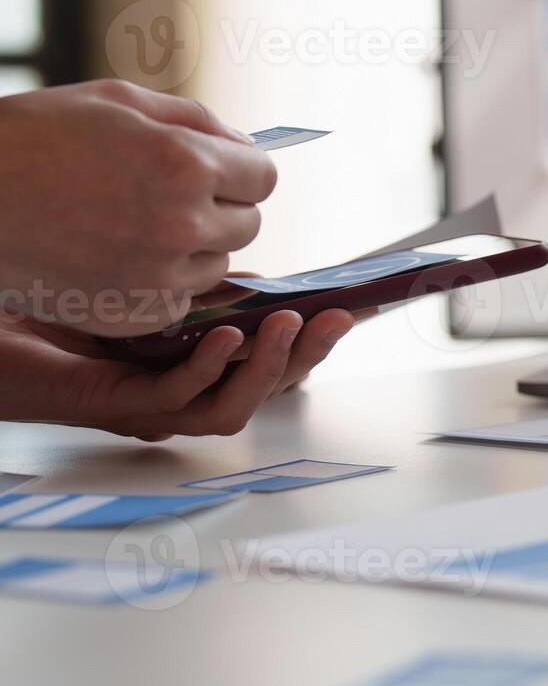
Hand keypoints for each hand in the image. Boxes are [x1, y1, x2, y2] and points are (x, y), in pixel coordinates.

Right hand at [0, 80, 275, 335]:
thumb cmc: (34, 138)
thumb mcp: (118, 103)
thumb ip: (197, 122)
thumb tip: (247, 147)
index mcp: (188, 164)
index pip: (263, 178)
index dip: (237, 172)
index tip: (210, 171)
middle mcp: (183, 224)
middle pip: (248, 225)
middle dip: (217, 209)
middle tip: (160, 197)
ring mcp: (159, 276)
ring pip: (216, 266)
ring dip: (189, 249)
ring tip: (127, 226)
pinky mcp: (134, 314)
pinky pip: (179, 301)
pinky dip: (158, 284)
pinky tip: (111, 258)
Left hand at [0, 306, 352, 440]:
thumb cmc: (55, 305)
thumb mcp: (145, 284)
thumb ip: (202, 290)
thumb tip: (263, 276)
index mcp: (193, 366)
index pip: (271, 364)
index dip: (315, 342)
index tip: (353, 309)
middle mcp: (179, 394)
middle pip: (265, 390)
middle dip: (309, 355)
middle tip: (338, 318)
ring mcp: (150, 406)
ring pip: (232, 408)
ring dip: (267, 369)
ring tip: (287, 325)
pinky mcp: (116, 406)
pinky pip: (178, 401)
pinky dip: (210, 371)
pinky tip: (225, 336)